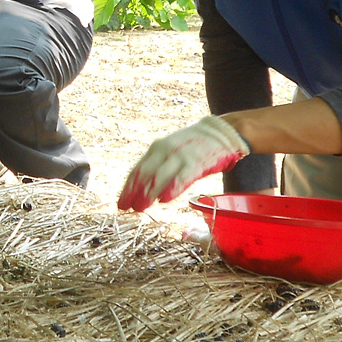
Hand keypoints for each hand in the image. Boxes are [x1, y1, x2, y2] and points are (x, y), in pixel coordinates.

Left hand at [118, 115, 249, 211]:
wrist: (220, 133)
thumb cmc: (194, 146)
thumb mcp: (171, 153)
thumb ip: (160, 167)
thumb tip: (145, 190)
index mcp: (157, 149)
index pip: (137, 170)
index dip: (128, 187)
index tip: (121, 203)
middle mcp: (165, 151)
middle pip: (144, 173)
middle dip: (133, 191)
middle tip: (126, 208)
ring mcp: (180, 156)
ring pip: (159, 176)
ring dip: (148, 193)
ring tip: (140, 207)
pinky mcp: (196, 162)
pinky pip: (182, 177)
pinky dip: (172, 188)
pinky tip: (164, 200)